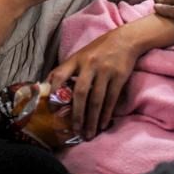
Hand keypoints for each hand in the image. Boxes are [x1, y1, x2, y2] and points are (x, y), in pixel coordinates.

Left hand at [47, 25, 138, 140]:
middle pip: (80, 93)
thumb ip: (66, 69)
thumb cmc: (99, 49)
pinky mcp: (119, 76)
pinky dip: (106, 114)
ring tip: (88, 134)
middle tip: (74, 130)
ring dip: (92, 119)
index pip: (60, 74)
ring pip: (96, 99)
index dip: (54, 91)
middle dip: (76, 114)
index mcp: (76, 59)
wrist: (125, 39)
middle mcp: (89, 65)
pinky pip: (111, 99)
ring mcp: (104, 70)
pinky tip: (102, 124)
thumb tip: (48, 86)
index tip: (51, 109)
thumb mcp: (80, 55)